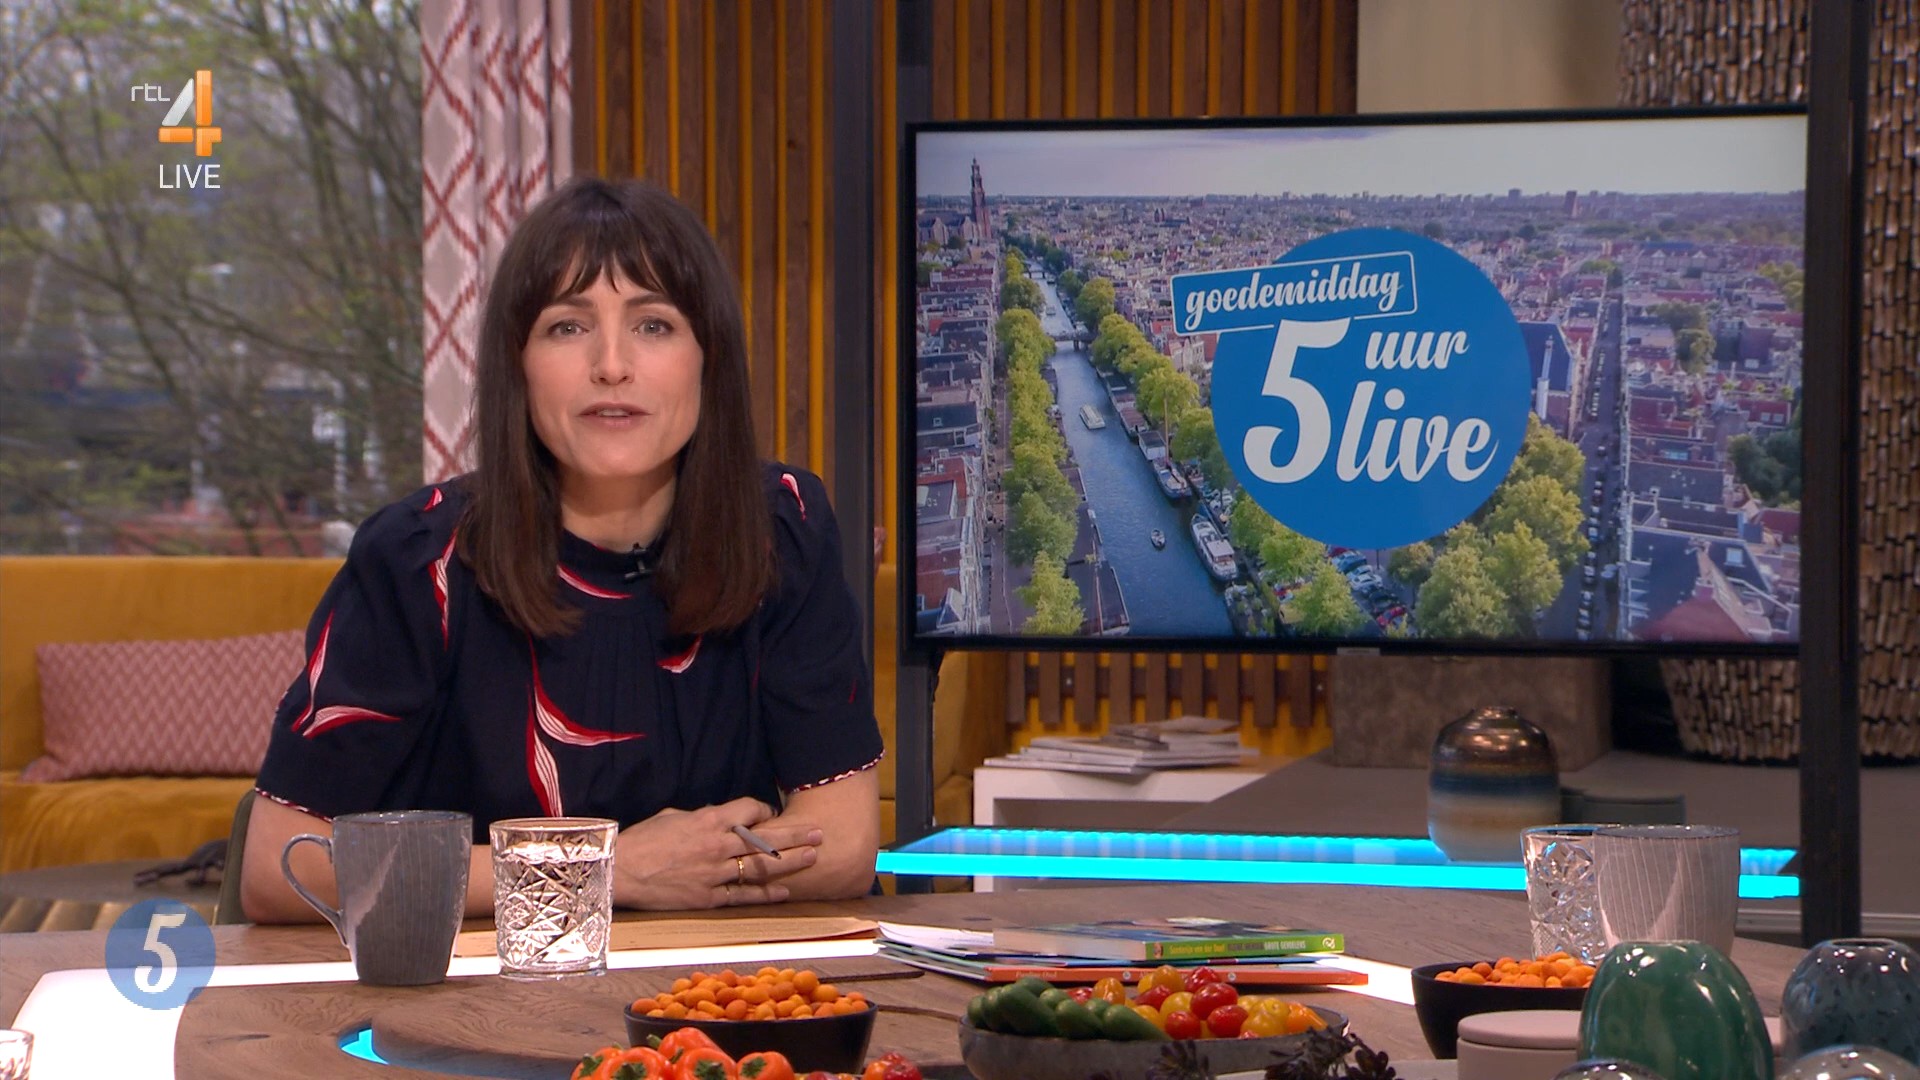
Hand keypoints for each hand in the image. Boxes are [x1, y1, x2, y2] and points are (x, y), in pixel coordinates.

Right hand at [610, 797, 823, 909]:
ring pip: (761, 868)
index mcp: (708, 821)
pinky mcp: (708, 898)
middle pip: (766, 840)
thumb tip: (718, 819)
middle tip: (818, 833)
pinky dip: (766, 894)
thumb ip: (701, 817)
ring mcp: (715, 875)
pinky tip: (785, 892)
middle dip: (795, 835)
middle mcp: (717, 847)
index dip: (764, 810)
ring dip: (790, 863)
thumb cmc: (642, 840)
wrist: (620, 871)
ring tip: (812, 858)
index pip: (750, 811)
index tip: (771, 813)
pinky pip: (744, 896)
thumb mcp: (673, 816)